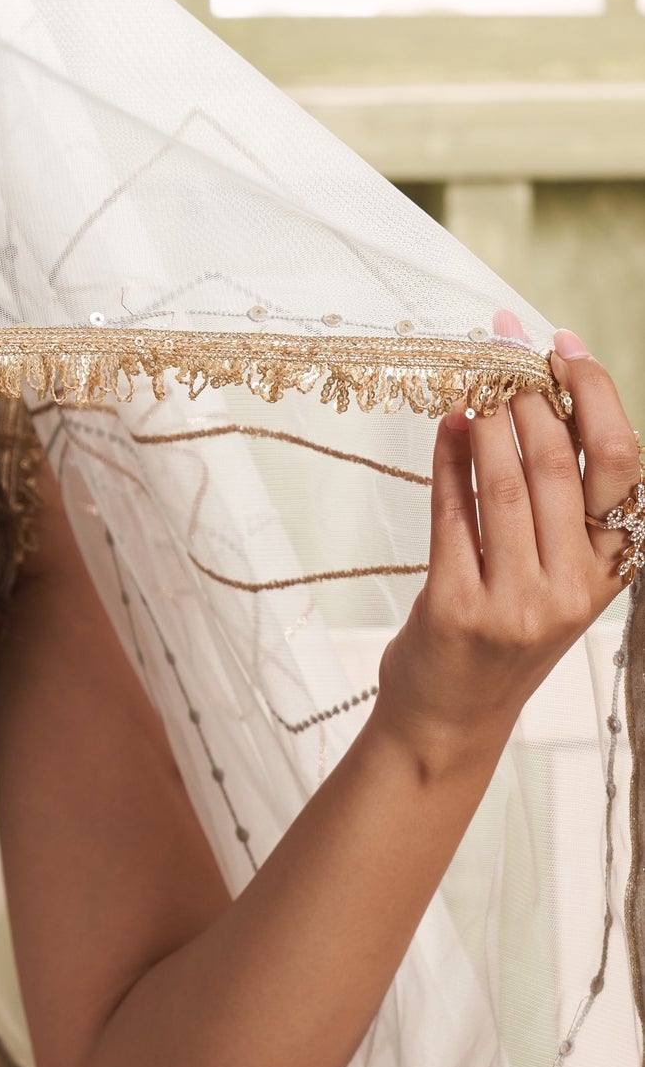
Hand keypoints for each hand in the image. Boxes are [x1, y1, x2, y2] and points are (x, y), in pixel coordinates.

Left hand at [376, 310, 639, 776]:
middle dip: (530, 396)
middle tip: (504, 354)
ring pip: (506, 482)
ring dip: (487, 420)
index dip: (594, 395)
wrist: (450, 720)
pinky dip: (448, 460)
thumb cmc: (504, 638)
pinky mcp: (457, 608)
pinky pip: (453, 514)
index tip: (564, 346)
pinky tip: (445, 425)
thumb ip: (562, 510)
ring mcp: (516, 602)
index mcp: (611, 571)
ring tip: (474, 381)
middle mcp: (573, 587)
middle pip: (560, 463)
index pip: (621, 466)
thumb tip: (543, 405)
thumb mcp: (557, 580)